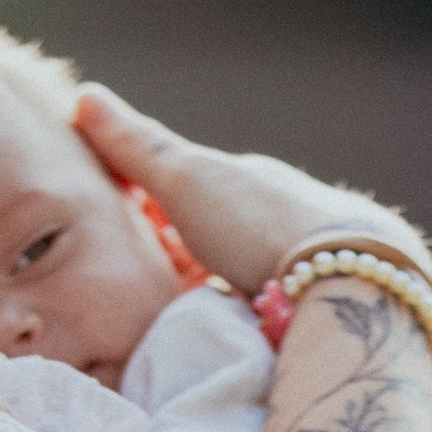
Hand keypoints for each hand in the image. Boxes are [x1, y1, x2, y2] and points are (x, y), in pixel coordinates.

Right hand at [71, 85, 421, 297]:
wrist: (345, 278)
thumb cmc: (258, 221)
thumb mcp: (185, 177)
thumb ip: (138, 146)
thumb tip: (85, 95)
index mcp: (251, 180)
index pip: (193, 188)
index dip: (154, 207)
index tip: (122, 232)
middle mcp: (281, 214)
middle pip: (219, 234)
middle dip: (187, 253)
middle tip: (142, 284)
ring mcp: (302, 260)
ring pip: (245, 273)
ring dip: (216, 288)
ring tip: (174, 320)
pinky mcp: (316, 304)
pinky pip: (267, 308)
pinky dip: (243, 315)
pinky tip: (226, 335)